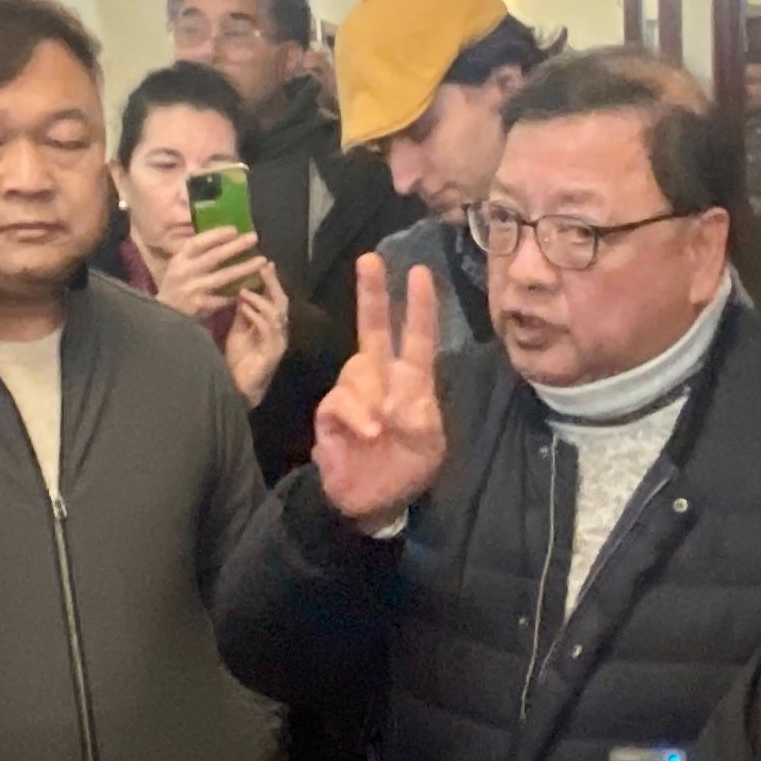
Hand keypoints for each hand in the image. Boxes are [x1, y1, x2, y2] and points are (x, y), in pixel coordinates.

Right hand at [152, 225, 269, 322]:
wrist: (165, 316)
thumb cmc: (175, 286)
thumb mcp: (179, 266)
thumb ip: (196, 255)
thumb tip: (221, 237)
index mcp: (179, 259)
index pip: (198, 242)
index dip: (216, 235)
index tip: (234, 229)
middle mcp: (186, 272)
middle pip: (215, 256)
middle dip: (236, 246)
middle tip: (254, 237)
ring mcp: (194, 289)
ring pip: (224, 276)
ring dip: (245, 268)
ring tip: (261, 261)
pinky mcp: (202, 306)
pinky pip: (225, 297)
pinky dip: (238, 292)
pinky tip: (252, 286)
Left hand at [221, 260, 289, 404]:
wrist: (239, 387)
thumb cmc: (239, 359)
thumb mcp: (239, 329)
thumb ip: (242, 311)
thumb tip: (241, 289)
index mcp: (271, 324)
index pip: (274, 298)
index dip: (271, 281)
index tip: (264, 263)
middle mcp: (279, 331)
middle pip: (280, 302)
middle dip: (272, 284)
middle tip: (263, 267)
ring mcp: (277, 342)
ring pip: (276, 314)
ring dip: (259, 300)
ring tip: (244, 290)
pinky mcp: (272, 353)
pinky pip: (267, 330)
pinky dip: (256, 317)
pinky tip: (244, 309)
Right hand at [312, 256, 448, 534]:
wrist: (370, 502)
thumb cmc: (405, 469)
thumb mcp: (429, 446)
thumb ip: (421, 418)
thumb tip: (392, 401)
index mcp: (411, 381)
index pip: (417, 338)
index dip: (419, 307)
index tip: (419, 273)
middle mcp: (380, 377)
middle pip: (372, 328)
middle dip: (371, 293)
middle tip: (370, 258)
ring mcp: (353, 392)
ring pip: (358, 371)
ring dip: (372, 398)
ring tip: (381, 431)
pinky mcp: (331, 411)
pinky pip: (342, 401)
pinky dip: (357, 416)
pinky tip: (368, 433)